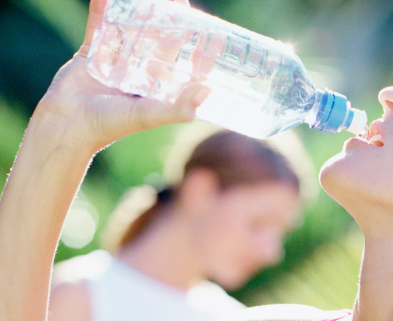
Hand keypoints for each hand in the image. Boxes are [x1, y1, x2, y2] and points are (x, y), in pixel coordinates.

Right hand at [33, 0, 209, 152]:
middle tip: (182, 4)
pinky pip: (99, 26)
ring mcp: (116, 61)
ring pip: (131, 31)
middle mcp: (138, 72)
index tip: (211, 32)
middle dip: (170, 23)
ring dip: (139, 13)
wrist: (68, 124)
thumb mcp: (149, 115)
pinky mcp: (92, 52)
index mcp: (156, 87)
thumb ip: (177, 107)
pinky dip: (102, 11)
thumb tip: (208, 90)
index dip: (195, 49)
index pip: (181, 64)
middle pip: (159, 42)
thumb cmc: (111, 125)